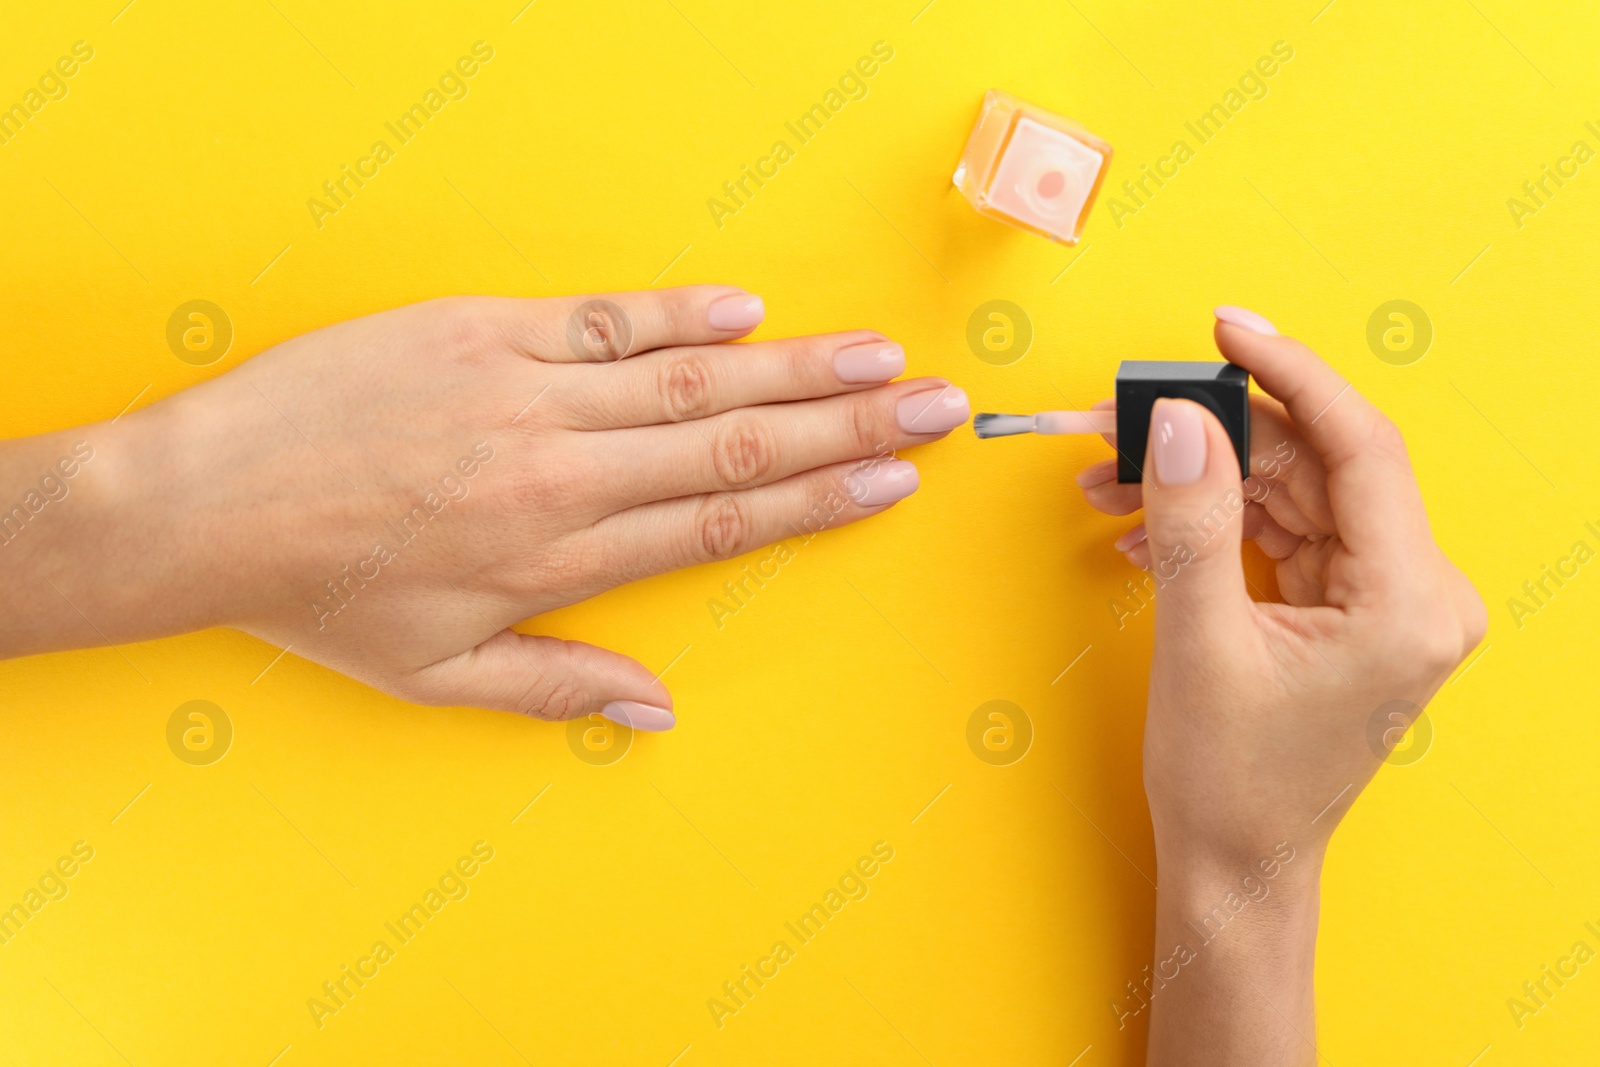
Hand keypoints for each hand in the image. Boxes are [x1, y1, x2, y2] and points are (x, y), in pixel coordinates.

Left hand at [0, 286, 968, 728]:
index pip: (721, 525)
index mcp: (560, 554)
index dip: (819, 499)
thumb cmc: (322, 593)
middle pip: (735, 446)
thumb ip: (561, 686)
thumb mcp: (438, 672)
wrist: (205, 503)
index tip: (891, 478)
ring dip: (794, 366)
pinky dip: (680, 314)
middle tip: (934, 403)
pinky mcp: (481, 331)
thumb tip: (661, 711)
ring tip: (877, 356)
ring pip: (689, 379)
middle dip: (848, 423)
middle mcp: (563, 469)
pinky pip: (603, 320)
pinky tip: (749, 311)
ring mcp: (526, 391)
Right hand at [1077, 307, 1484, 1062]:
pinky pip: (1282, 535)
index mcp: (1409, 601)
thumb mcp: (1200, 644)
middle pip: (1316, 468)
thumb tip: (1182, 422)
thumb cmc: (1232, 782)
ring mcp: (1384, 603)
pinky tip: (1144, 526)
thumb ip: (1191, 522)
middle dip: (1217, 438)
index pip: (1359, 447)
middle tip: (1129, 417)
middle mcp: (1416, 594)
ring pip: (1291, 497)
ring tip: (1114, 477)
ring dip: (1203, 481)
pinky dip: (1215, 523)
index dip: (1289, 375)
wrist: (1236, 865)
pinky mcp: (1348, 612)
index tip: (1228, 330)